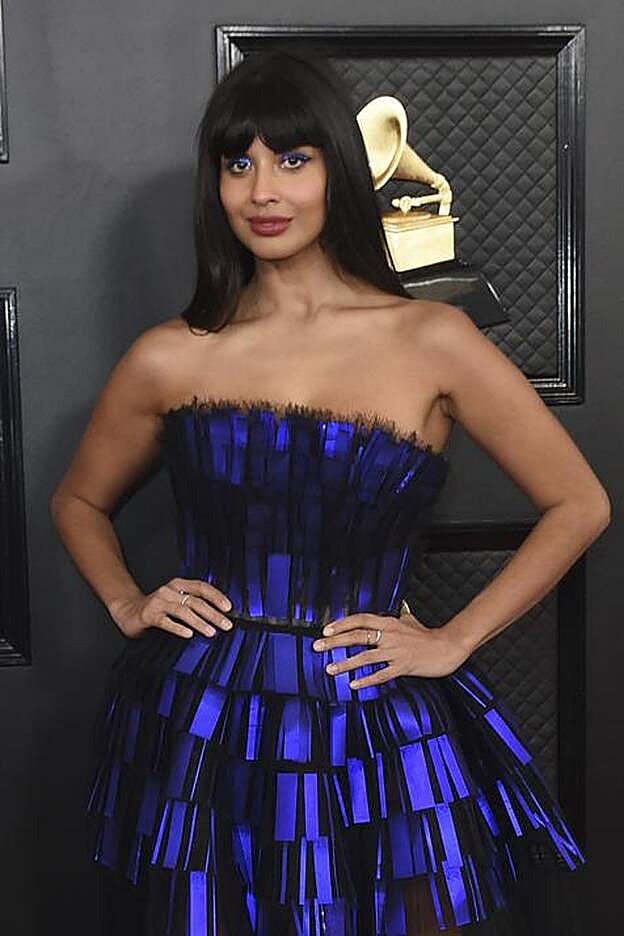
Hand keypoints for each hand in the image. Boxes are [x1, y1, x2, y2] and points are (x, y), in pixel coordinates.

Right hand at [108, 578, 233, 639]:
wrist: (128, 610)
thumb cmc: (157, 609)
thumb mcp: (176, 602)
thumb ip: (192, 605)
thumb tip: (218, 616)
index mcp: (179, 585)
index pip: (201, 587)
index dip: (216, 596)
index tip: (229, 607)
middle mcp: (169, 591)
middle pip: (196, 601)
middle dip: (213, 614)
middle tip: (226, 624)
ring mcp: (158, 602)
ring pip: (183, 611)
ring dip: (199, 622)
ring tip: (211, 632)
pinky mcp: (149, 615)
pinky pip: (166, 621)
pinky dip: (178, 628)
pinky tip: (188, 635)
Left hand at [311, 604, 465, 688]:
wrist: (447, 647)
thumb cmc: (428, 635)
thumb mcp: (410, 621)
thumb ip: (400, 616)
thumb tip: (398, 610)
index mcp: (389, 623)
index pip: (360, 620)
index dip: (342, 624)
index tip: (326, 630)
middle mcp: (390, 635)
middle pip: (357, 636)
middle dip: (335, 642)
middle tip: (317, 646)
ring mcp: (396, 651)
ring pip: (366, 657)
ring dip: (346, 663)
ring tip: (330, 669)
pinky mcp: (403, 666)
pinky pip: (381, 674)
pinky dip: (366, 680)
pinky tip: (353, 685)